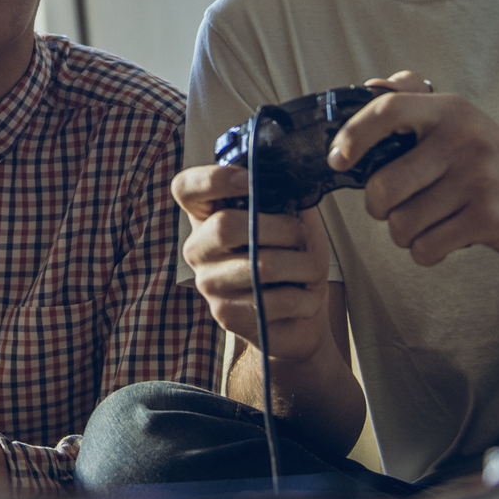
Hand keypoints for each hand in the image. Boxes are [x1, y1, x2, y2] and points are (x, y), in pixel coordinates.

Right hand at [172, 159, 333, 358]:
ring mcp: (207, 284)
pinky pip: (274, 299)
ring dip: (303, 265)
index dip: (213, 178)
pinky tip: (305, 299)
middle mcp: (197, 248)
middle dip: (279, 227)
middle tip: (301, 235)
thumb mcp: (293, 223)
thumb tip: (296, 184)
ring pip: (261, 265)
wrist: (297, 319)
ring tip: (312, 269)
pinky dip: (304, 298)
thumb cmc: (293, 262)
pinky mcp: (226, 315)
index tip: (250, 179)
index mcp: (207, 216)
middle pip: (225, 225)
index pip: (186, 188)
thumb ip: (288, 201)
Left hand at [334, 71, 498, 265]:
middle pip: (384, 187)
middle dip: (378, 208)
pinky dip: (426, 252)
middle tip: (394, 207)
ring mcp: (479, 179)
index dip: (353, 135)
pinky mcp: (490, 219)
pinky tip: (444, 239)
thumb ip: (412, 101)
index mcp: (449, 111)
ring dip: (405, 234)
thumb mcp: (459, 122)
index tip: (338, 160)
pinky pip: (428, 247)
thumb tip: (369, 85)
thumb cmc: (490, 161)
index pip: (388, 110)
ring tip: (426, 224)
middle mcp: (463, 139)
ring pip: (403, 224)